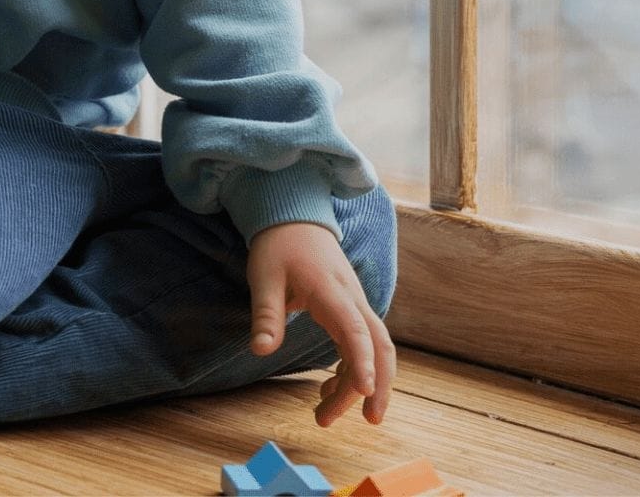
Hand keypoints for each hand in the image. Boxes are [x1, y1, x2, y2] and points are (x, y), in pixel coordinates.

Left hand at [246, 221, 395, 426]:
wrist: (294, 217)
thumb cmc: (278, 246)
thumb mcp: (264, 277)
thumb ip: (266, 315)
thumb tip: (260, 350)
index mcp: (332, 292)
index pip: (356, 330)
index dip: (363, 362)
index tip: (366, 391)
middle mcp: (352, 299)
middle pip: (379, 345)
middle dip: (379, 384)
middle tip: (368, 421)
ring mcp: (355, 304)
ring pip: (373, 349)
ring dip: (360, 384)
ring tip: (327, 415)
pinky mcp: (349, 310)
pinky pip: (360, 345)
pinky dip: (350, 370)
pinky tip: (328, 390)